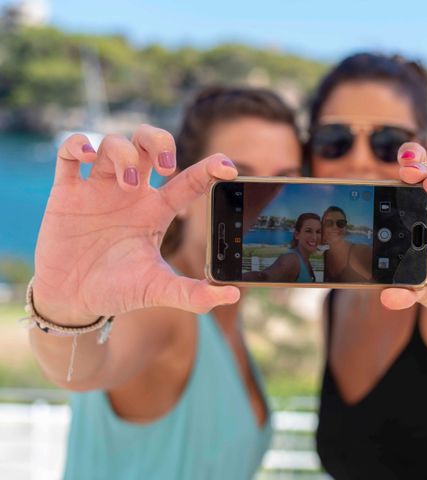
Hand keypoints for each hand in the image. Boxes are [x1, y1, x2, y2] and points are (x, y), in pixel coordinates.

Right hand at [32, 125, 239, 325]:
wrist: (72, 301)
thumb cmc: (118, 291)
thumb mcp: (156, 289)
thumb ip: (192, 293)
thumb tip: (232, 295)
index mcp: (157, 211)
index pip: (189, 180)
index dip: (210, 167)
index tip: (228, 167)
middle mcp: (131, 193)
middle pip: (149, 144)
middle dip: (159, 141)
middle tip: (165, 166)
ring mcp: (99, 189)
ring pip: (113, 144)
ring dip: (123, 154)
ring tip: (127, 183)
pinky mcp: (66, 191)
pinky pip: (69, 152)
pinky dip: (77, 144)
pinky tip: (85, 156)